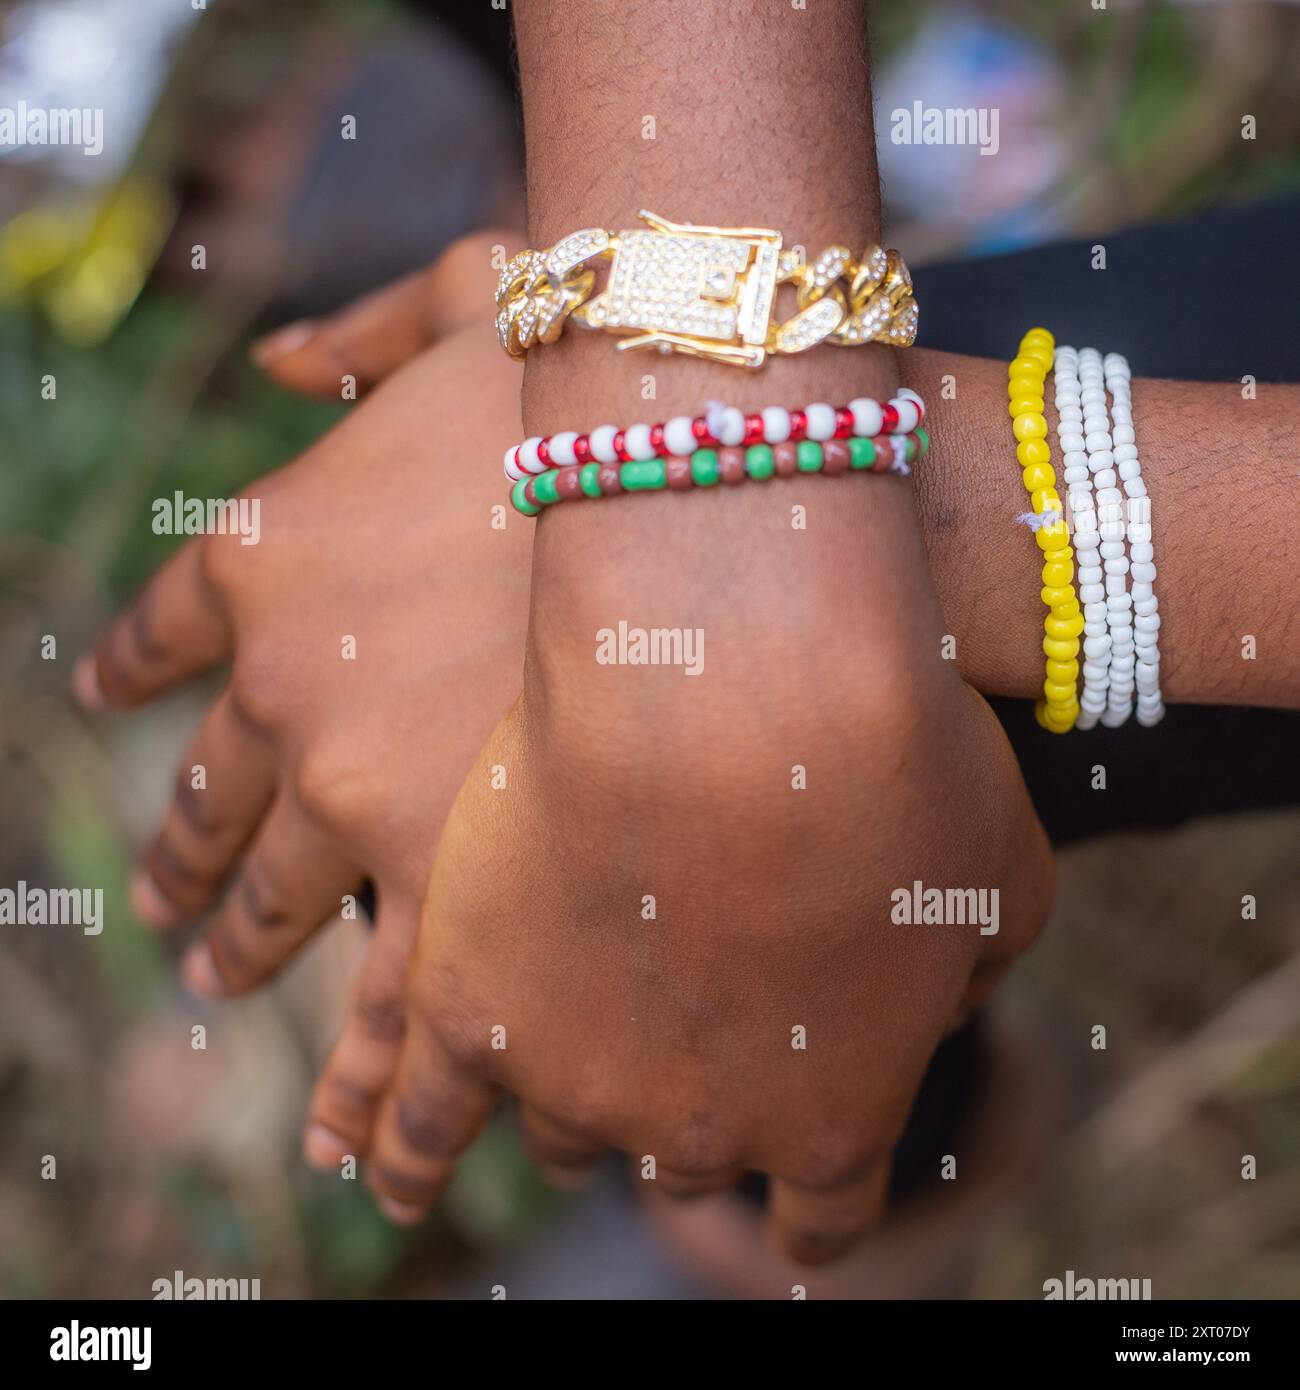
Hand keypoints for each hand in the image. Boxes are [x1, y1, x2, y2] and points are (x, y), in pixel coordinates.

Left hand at [76, 239, 530, 1176]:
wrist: (722, 491)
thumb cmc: (621, 378)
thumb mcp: (482, 292)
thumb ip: (374, 319)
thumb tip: (276, 352)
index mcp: (273, 551)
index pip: (167, 630)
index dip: (138, 670)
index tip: (119, 703)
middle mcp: (290, 692)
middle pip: (212, 802)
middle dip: (192, 868)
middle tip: (178, 927)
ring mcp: (365, 802)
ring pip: (283, 918)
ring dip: (254, 969)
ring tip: (237, 1007)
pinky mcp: (463, 893)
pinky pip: (392, 1010)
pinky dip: (371, 1078)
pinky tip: (361, 1133)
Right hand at [361, 475, 1053, 1260]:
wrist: (736, 685)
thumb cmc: (890, 759)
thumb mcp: (996, 869)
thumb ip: (970, 964)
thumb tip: (945, 985)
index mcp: (834, 1116)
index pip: (825, 1215)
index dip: (816, 1198)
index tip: (803, 1184)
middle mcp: (703, 1126)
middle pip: (689, 1158)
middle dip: (699, 1110)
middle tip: (692, 1035)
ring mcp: (576, 1074)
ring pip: (567, 1128)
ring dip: (575, 1098)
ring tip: (560, 1054)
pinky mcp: (473, 1003)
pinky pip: (421, 1105)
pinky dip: (402, 1138)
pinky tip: (377, 1155)